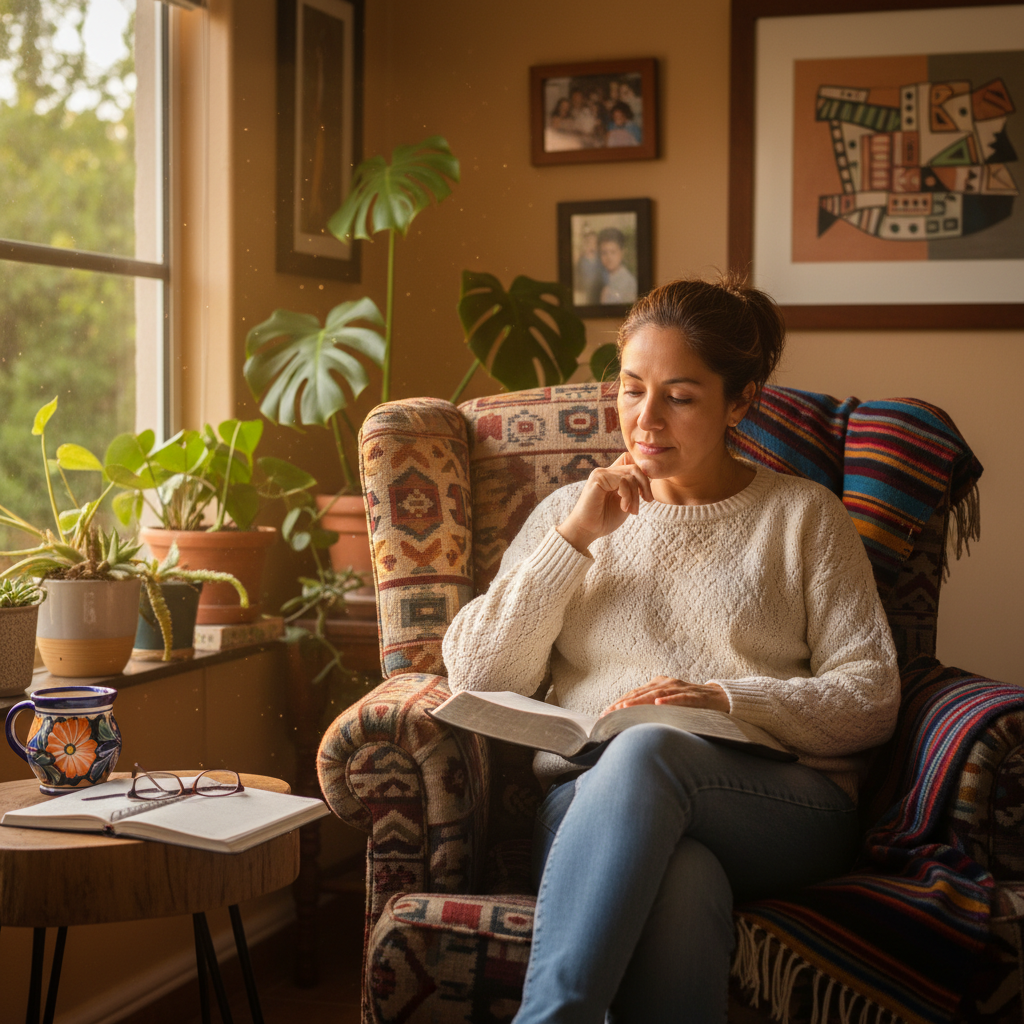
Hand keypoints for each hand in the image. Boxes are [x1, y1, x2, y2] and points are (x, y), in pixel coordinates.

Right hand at [557, 452, 652, 552]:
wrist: (587, 530)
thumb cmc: (605, 519)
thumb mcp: (626, 502)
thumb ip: (634, 489)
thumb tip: (650, 477)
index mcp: (612, 476)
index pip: (631, 461)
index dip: (644, 474)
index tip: (646, 494)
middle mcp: (606, 471)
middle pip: (635, 466)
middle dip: (645, 484)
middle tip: (647, 501)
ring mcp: (601, 473)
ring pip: (630, 475)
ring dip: (635, 495)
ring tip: (631, 511)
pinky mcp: (597, 478)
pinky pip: (622, 480)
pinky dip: (627, 496)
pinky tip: (624, 507)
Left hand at [601, 677, 729, 715]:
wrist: (722, 699)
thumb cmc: (692, 706)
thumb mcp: (669, 708)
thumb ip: (652, 712)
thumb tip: (629, 727)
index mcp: (658, 686)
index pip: (633, 694)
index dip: (618, 704)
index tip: (603, 715)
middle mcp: (667, 683)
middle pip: (641, 693)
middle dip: (622, 704)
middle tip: (608, 714)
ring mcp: (681, 688)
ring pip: (656, 694)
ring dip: (639, 701)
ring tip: (625, 708)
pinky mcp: (696, 696)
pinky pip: (681, 697)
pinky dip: (669, 700)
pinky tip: (658, 704)